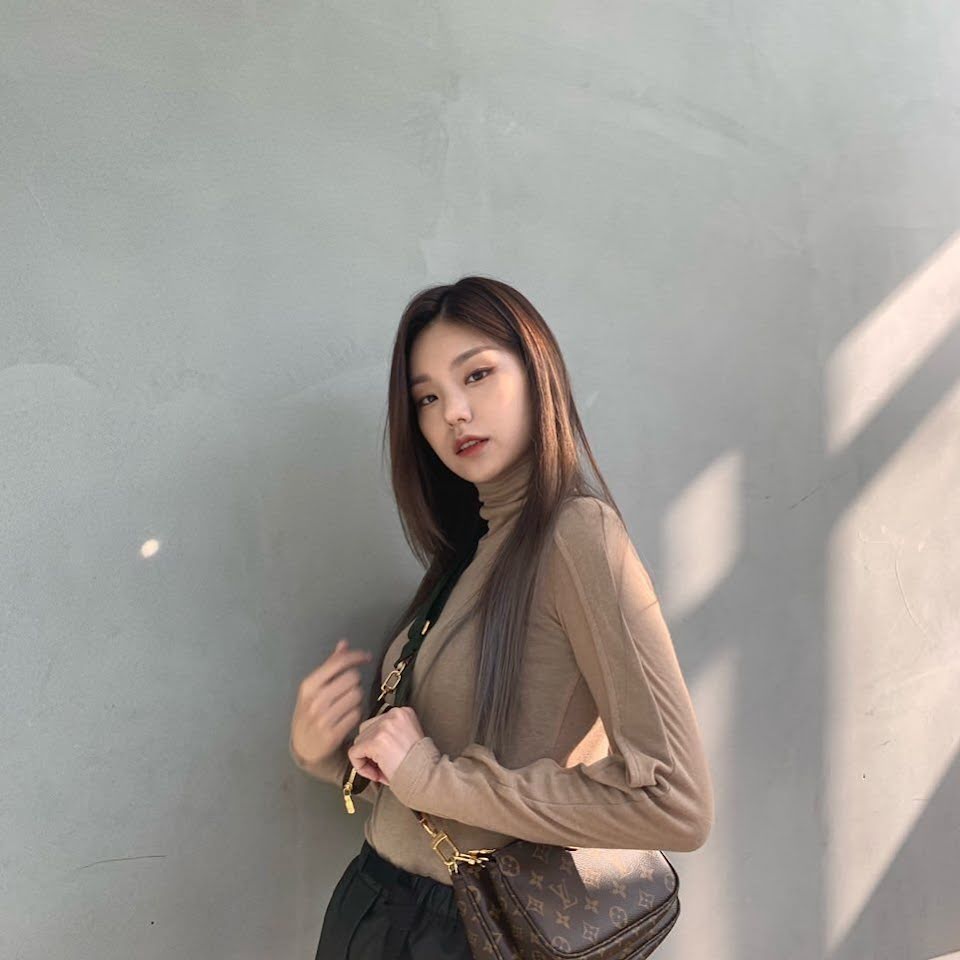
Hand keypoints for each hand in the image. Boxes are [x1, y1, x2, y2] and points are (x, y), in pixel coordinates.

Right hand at [290, 638, 373, 766]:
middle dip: (355, 681)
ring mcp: (323, 718)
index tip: (367, 657)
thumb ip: (330, 665)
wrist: (304, 747)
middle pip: (352, 678)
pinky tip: (348, 716)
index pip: (339, 663)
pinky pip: (357, 714)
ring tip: (347, 704)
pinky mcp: (333, 734)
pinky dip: (357, 713)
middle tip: (349, 689)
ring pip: (357, 695)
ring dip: (357, 698)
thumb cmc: (310, 712)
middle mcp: (315, 700)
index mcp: (309, 685)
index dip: (356, 656)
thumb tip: (344, 643)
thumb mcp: (314, 688)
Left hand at [347, 706, 425, 785]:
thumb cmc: (421, 765)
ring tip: (381, 771)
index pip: (377, 724)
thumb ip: (391, 734)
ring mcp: (384, 727)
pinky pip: (354, 754)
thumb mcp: (409, 738)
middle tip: (382, 766)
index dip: (379, 745)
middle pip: (365, 730)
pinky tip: (376, 774)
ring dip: (366, 759)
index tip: (388, 758)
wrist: (428, 777)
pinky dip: (361, 767)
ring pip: (358, 742)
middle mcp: (394, 714)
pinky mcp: (375, 741)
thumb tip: (368, 745)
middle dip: (370, 750)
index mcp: (404, 712)